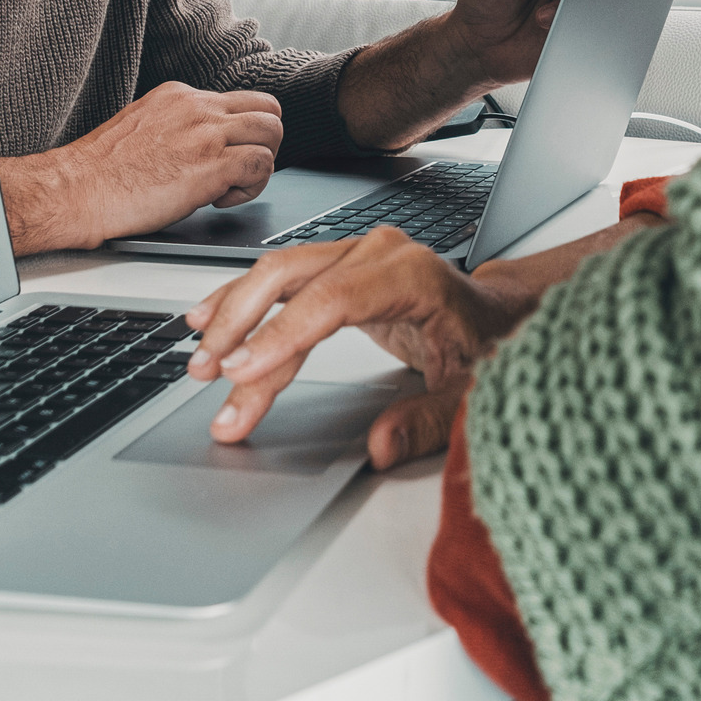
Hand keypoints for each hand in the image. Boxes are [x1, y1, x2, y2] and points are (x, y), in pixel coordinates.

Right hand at [0, 82, 282, 253]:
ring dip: (261, 165)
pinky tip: (219, 200)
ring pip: (273, 132)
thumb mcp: (142, 128)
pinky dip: (251, 187)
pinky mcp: (212, 164)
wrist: (74, 191)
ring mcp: (207, 133)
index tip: (226, 154)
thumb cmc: (98, 173)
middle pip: (268, 109)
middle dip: (263, 143)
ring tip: (229, 187)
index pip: (239, 100)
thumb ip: (177, 127)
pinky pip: (262, 165)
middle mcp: (197, 106)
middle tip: (239, 170)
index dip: (241, 131)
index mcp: (179, 95)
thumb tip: (199, 145)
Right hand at [184, 226, 534, 467]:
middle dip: (241, 329)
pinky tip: (212, 317)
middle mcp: (378, 252)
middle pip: (290, 279)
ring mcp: (357, 253)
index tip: (240, 372)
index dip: (280, 335)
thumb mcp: (472, 390)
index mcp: (409, 274)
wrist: (501, 312)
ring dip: (234, 315)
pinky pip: (284, 278)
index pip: (330, 299)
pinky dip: (245, 300)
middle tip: (207, 378)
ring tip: (199, 359)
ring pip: (278, 275)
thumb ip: (428, 421)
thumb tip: (381, 448)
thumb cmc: (491, 344)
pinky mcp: (342, 266)